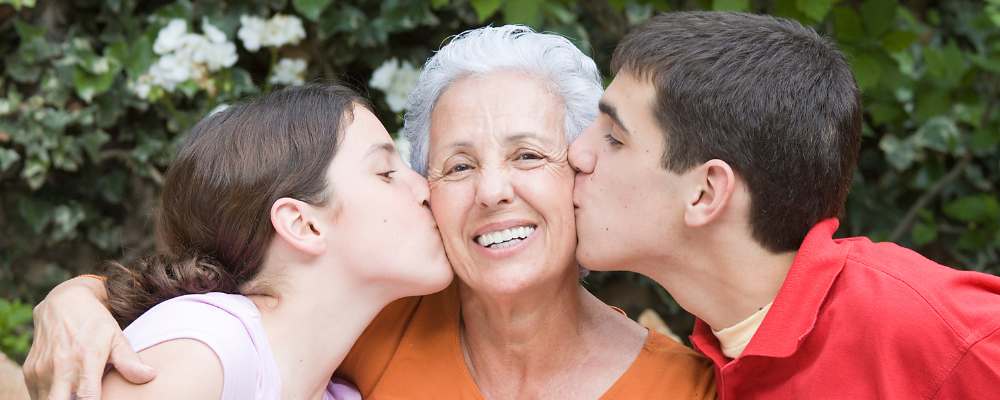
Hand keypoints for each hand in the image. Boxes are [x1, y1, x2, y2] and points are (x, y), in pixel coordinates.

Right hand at [23, 276, 155, 399]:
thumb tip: (150, 376)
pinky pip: (37, 395)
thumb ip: (129, 360)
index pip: (87, 398)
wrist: (62, 301)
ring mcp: (42, 370)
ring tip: (77, 393)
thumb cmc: (95, 322)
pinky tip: (64, 391)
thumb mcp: (115, 336)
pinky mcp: (30, 371)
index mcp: (86, 359)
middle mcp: (60, 366)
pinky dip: (51, 397)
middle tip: (86, 399)